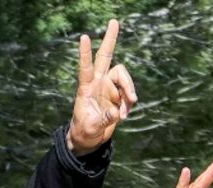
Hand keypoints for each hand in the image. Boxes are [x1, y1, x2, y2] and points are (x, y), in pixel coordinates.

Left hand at [66, 19, 136, 155]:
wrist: (90, 140)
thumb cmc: (84, 132)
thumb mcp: (91, 128)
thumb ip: (103, 119)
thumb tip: (116, 112)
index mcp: (86, 88)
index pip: (85, 68)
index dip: (85, 54)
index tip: (83, 37)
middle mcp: (99, 83)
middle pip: (106, 56)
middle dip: (110, 39)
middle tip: (113, 22)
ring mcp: (110, 88)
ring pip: (124, 78)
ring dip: (128, 92)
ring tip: (124, 113)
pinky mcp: (118, 95)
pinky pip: (129, 94)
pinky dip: (129, 104)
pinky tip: (123, 115)